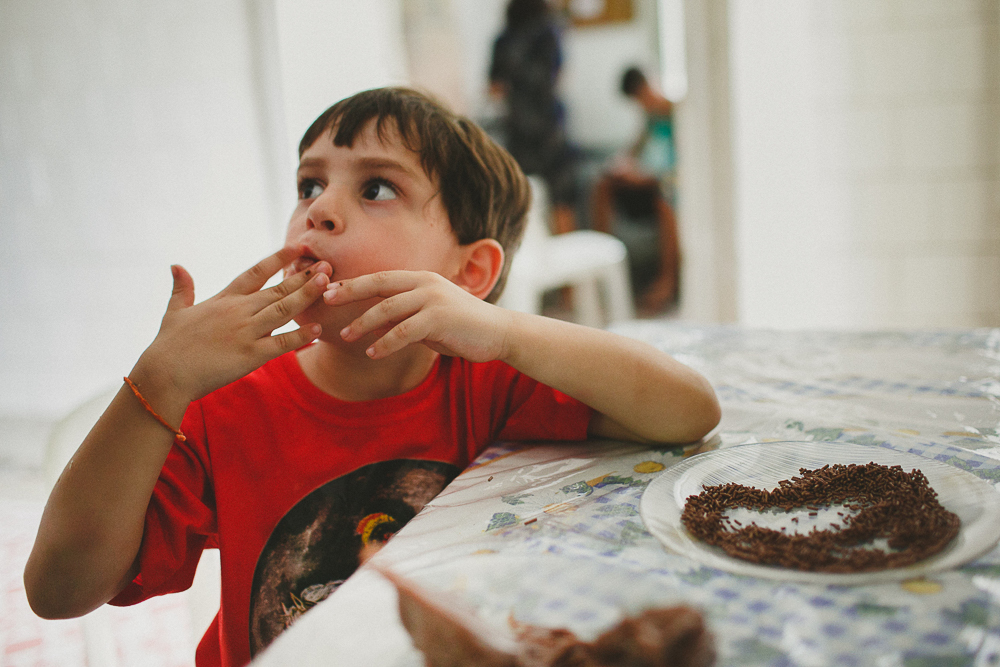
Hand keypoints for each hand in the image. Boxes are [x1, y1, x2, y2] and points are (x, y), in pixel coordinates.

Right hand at [136, 247, 330, 400]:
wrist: (164, 374)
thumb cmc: (168, 346)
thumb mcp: (174, 312)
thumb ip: (182, 289)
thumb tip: (176, 265)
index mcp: (224, 300)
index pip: (255, 272)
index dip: (278, 259)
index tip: (298, 247)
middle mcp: (238, 311)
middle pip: (277, 289)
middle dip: (303, 276)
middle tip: (327, 265)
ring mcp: (245, 332)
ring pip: (283, 309)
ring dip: (307, 296)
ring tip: (328, 283)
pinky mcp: (250, 355)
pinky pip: (281, 344)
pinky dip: (301, 336)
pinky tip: (318, 329)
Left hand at [324, 271, 512, 361]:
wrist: (499, 333)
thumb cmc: (462, 327)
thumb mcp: (428, 319)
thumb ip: (403, 317)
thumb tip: (374, 324)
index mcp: (421, 279)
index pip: (380, 278)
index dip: (354, 283)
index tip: (329, 290)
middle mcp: (425, 283)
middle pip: (379, 284)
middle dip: (350, 292)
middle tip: (325, 301)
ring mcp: (433, 299)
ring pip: (388, 308)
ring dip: (363, 323)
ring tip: (346, 337)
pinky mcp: (440, 318)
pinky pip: (404, 331)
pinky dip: (385, 342)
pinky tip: (372, 353)